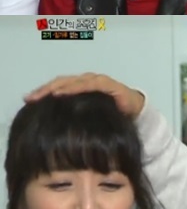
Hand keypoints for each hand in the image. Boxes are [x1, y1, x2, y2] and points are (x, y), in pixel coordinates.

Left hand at [24, 73, 144, 117]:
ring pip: (72, 81)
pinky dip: (75, 87)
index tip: (27, 100)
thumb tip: (51, 128)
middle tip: (30, 98)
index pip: (57, 87)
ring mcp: (96, 81)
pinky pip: (88, 84)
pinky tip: (64, 93)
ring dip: (57, 87)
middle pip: (61, 82)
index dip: (42, 92)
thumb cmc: (112, 115)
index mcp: (80, 87)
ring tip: (45, 95)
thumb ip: (74, 118)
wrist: (137, 113)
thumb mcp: (89, 117)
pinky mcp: (107, 84)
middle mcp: (86, 81)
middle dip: (45, 89)